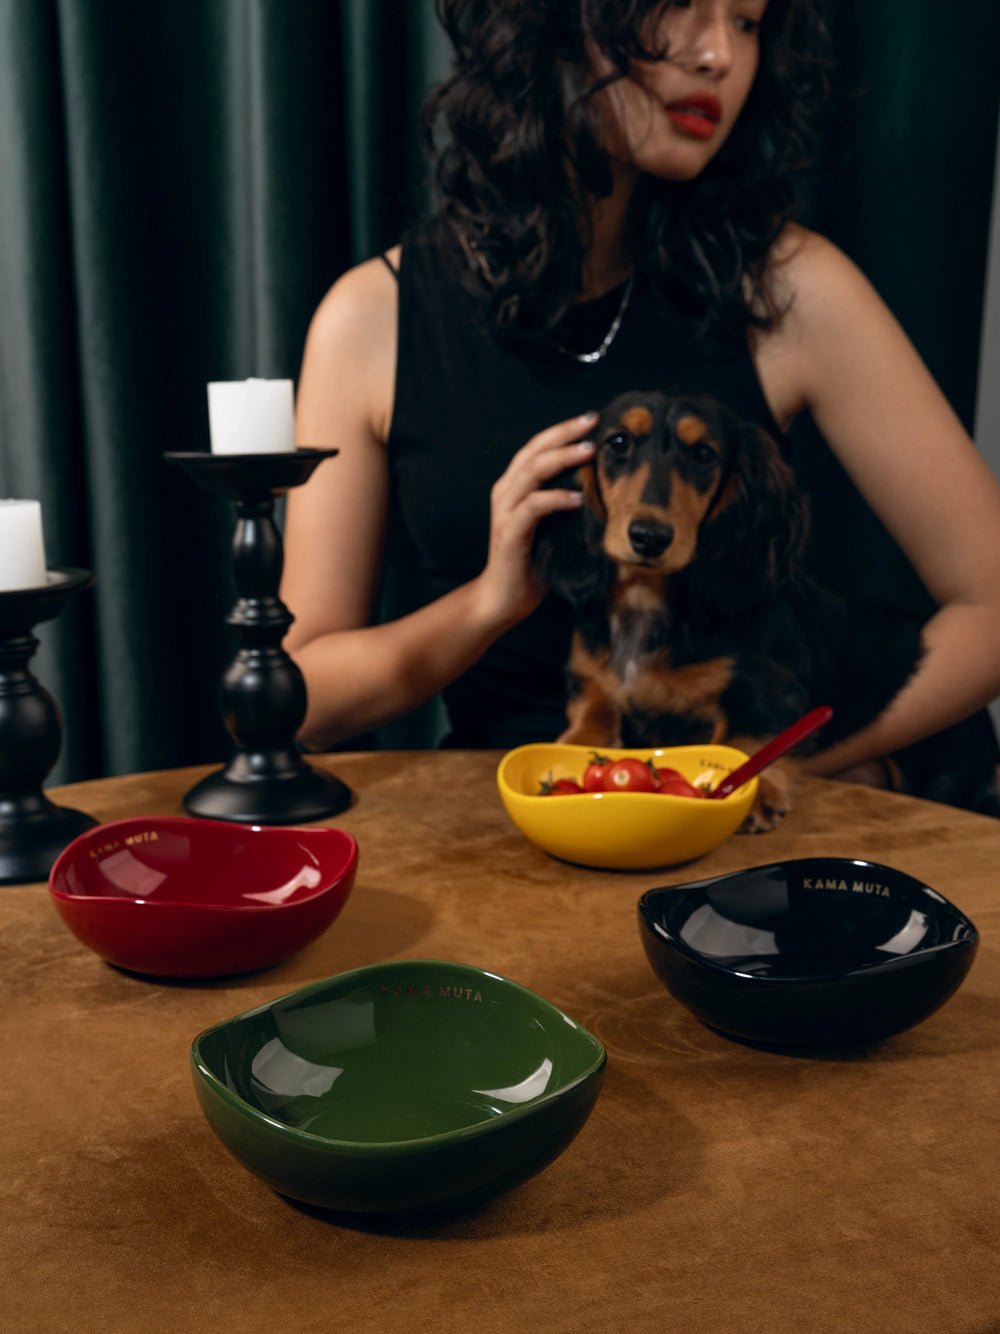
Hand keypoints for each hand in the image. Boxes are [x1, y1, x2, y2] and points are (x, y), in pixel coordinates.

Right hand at [475, 410, 597, 626]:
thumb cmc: (533, 562)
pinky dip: (555, 498)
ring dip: (561, 458)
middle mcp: (506, 493)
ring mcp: (506, 512)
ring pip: (532, 472)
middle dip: (564, 434)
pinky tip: (577, 498)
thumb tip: (601, 483)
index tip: (591, 419)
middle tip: (592, 423)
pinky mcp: (510, 533)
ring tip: (588, 451)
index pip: (537, 448)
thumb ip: (565, 502)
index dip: (562, 430)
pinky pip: (533, 507)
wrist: (505, 597)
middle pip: (534, 451)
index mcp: (515, 487)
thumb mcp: (553, 525)